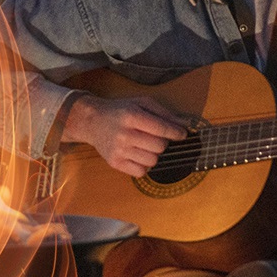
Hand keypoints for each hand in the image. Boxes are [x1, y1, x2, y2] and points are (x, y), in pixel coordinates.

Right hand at [62, 93, 188, 176]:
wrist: (92, 122)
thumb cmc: (120, 111)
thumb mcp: (141, 104)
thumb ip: (163, 113)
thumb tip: (184, 125)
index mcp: (131, 116)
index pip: (162, 128)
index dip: (176, 132)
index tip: (182, 134)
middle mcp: (124, 134)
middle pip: (159, 147)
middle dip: (163, 142)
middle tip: (156, 137)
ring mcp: (118, 150)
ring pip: (152, 161)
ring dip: (154, 154)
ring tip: (145, 146)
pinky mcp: (114, 163)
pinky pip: (141, 172)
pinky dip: (144, 165)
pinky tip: (138, 155)